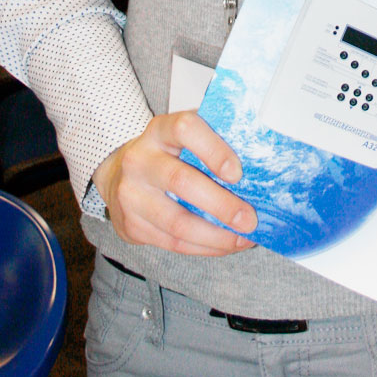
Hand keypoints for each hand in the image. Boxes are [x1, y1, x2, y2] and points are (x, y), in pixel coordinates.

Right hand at [92, 110, 256, 256]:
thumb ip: (212, 140)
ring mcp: (131, 195)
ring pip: (177, 222)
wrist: (118, 175)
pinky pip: (173, 243)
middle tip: (250, 219)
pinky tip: (224, 245)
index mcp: (159, 130)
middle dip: (221, 205)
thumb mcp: (181, 137)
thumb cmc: (165, 154)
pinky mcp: (132, 226)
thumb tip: (259, 158)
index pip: (185, 129)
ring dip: (217, 235)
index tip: (237, 172)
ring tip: (243, 238)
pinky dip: (205, 247)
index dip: (213, 149)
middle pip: (181, 182)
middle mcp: (140, 160)